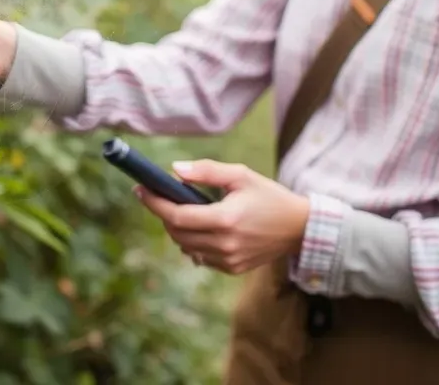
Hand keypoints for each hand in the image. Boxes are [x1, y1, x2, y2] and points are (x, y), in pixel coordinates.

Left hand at [135, 159, 310, 274]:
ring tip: (181, 210)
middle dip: (163, 214)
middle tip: (159, 196)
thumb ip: (206, 171)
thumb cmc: (268, 196)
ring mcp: (228, 260)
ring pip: (185, 247)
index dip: (154, 203)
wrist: (299, 228)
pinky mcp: (232, 269)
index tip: (140, 190)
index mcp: (226, 219)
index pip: (177, 216)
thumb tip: (174, 170)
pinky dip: (193, 242)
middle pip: (176, 233)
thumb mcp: (240, 175)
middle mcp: (225, 244)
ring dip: (177, 229)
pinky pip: (200, 257)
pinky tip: (200, 227)